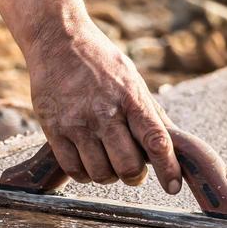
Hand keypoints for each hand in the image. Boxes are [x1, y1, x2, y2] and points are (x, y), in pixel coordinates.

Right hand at [0, 0, 181, 193]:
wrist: (57, 40)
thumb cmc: (100, 61)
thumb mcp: (131, 79)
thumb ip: (148, 112)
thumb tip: (171, 144)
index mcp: (130, 98)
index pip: (155, 141)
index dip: (168, 168)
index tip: (173, 187)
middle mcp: (104, 112)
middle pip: (127, 166)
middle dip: (134, 175)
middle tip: (133, 172)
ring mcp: (77, 123)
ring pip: (100, 173)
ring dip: (108, 175)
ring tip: (107, 163)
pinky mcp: (54, 130)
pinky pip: (74, 169)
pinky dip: (85, 174)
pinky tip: (88, 163)